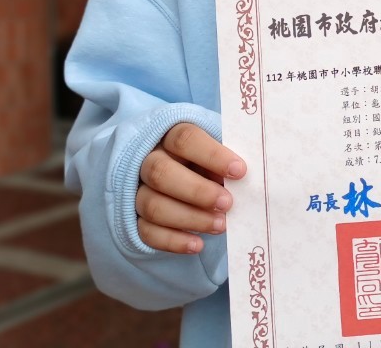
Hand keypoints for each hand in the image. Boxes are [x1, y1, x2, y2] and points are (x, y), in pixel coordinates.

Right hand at [135, 122, 245, 253]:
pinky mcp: (135, 219)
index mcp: (170, 135)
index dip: (212, 155)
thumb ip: (225, 162)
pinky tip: (198, 245)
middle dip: (197, 191)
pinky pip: (146, 232)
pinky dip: (173, 241)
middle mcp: (149, 161)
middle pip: (161, 173)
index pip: (184, 139)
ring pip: (153, 205)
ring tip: (220, 225)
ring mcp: (139, 191)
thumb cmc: (206, 161)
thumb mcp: (216, 154)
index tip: (240, 171)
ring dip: (190, 218)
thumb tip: (244, 180)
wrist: (181, 175)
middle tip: (227, 203)